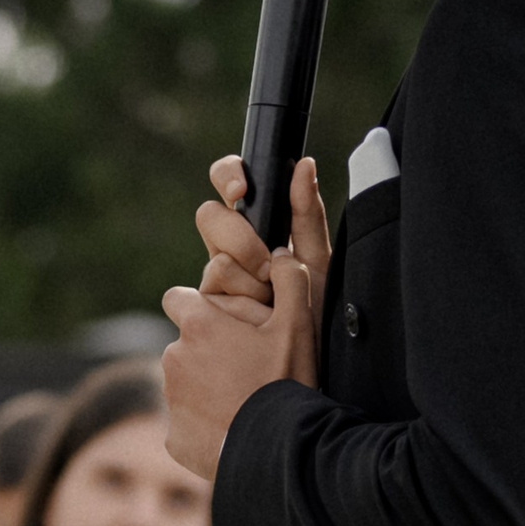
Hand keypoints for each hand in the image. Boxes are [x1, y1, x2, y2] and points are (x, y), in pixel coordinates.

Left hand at [160, 275, 309, 479]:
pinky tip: (232, 428)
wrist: (276, 447)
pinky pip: (185, 422)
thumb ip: (289, 280)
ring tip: (242, 399)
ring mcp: (170, 399)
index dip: (197, 308)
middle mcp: (174, 358)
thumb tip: (280, 253)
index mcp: (198, 326)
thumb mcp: (297, 325)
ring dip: (204, 386)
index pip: (178, 298)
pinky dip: (203, 423)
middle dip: (205, 350)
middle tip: (244, 366)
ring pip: (183, 382)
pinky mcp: (173, 437)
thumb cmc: (286, 381)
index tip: (220, 322)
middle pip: (183, 344)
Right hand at [193, 153, 331, 331]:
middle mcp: (230, 247)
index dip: (228, 176)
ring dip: (248, 279)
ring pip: (214, 258)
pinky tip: (258, 316)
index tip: (242, 190)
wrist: (307, 360)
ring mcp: (215, 279)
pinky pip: (210, 293)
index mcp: (256, 224)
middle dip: (240, 238)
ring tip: (272, 300)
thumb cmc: (317, 310)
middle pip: (210, 216)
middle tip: (267, 265)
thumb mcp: (318, 260)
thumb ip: (306, 215)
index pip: (228, 181)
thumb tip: (303, 164)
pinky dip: (240, 302)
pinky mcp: (206, 309)